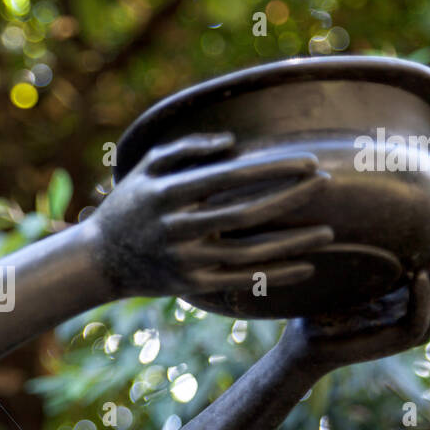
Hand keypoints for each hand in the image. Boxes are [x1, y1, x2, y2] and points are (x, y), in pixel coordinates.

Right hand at [88, 132, 335, 298]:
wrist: (100, 260)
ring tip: (328, 232)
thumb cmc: (130, 204)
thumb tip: (233, 143)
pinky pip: (242, 281)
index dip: (271, 168)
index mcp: (167, 194)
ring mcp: (186, 261)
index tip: (307, 161)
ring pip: (249, 252)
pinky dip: (275, 275)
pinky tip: (305, 266)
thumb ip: (186, 148)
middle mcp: (177, 229)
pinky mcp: (192, 286)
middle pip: (245, 214)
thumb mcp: (146, 168)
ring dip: (292, 243)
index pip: (228, 177)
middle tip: (326, 183)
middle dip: (290, 198)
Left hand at [282, 211, 429, 372]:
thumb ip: (378, 252)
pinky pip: (417, 318)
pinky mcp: (397, 342)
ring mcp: (412, 328)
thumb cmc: (327, 306)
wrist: (306, 342)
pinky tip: (420, 274)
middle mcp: (420, 310)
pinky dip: (420, 296)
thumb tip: (380, 208)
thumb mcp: (358, 273)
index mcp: (415, 295)